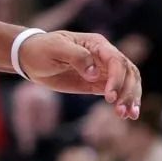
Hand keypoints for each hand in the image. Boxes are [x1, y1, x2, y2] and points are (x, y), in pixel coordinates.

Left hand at [18, 31, 140, 118]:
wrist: (30, 59)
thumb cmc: (42, 49)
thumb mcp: (55, 49)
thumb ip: (77, 57)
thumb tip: (95, 74)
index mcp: (97, 45)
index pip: (116, 61)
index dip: (117, 79)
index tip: (110, 97)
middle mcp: (105, 56)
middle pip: (128, 72)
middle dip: (128, 92)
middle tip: (122, 111)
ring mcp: (104, 70)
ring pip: (128, 82)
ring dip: (131, 98)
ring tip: (129, 115)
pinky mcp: (98, 84)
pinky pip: (117, 92)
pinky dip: (124, 102)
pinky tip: (127, 114)